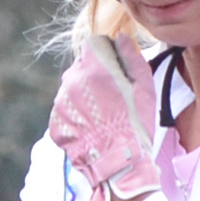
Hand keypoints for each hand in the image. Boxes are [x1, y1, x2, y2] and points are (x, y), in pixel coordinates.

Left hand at [47, 35, 161, 200]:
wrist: (117, 163)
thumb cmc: (136, 123)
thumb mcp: (144, 86)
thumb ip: (131, 57)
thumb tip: (121, 38)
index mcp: (93, 67)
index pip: (93, 44)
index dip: (107, 55)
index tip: (116, 69)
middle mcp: (71, 81)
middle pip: (81, 67)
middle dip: (94, 76)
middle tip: (112, 97)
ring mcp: (60, 103)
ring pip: (71, 90)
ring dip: (84, 97)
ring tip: (102, 117)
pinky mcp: (55, 124)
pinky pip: (65, 112)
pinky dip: (76, 118)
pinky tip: (92, 129)